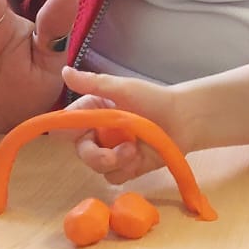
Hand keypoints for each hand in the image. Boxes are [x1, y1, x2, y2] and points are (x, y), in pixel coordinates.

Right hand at [59, 66, 183, 183]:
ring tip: (135, 150)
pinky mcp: (127, 168)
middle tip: (110, 156)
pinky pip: (115, 177)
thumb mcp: (122, 88)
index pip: (68, 124)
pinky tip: (140, 158)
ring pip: (98, 167)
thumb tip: (63, 71)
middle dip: (95, 156)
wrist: (186, 119)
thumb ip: (93, 83)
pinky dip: (126, 169)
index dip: (67, 131)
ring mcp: (113, 152)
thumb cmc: (154, 98)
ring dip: (115, 161)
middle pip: (82, 151)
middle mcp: (99, 133)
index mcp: (93, 111)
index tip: (78, 134)